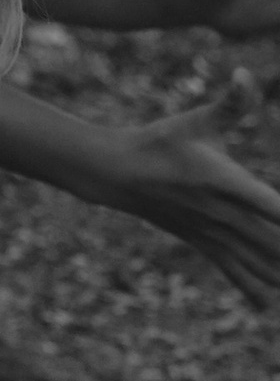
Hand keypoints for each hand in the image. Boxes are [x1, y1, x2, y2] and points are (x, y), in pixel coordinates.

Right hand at [111, 90, 279, 305]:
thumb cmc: (161, 141)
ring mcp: (211, 232)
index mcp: (227, 182)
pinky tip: (268, 306)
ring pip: (257, 262)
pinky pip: (232, 271)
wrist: (116, 174)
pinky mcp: (202, 242)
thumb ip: (231, 101)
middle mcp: (222, 214)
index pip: (274, 207)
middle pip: (273, 242)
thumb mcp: (196, 119)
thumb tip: (244, 74)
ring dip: (278, 273)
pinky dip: (252, 288)